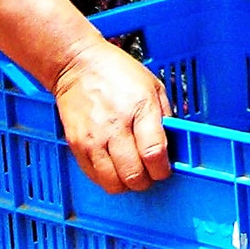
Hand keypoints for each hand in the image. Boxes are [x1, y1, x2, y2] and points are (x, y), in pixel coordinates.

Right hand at [54, 36, 172, 193]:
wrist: (78, 65)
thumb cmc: (116, 72)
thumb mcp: (153, 86)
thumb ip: (165, 116)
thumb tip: (173, 143)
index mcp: (140, 107)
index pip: (154, 153)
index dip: (162, 169)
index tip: (164, 168)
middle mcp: (115, 126)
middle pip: (134, 175)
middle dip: (146, 180)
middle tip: (148, 172)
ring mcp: (94, 138)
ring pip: (113, 183)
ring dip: (126, 183)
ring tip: (130, 171)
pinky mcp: (77, 145)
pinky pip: (94, 177)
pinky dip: (106, 179)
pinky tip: (113, 167)